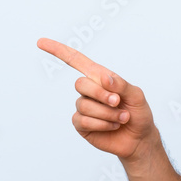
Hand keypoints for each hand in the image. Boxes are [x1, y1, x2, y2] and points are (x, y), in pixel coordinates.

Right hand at [37, 38, 155, 161]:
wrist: (140, 138)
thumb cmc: (139, 113)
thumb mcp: (136, 95)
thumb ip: (121, 84)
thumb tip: (104, 77)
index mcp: (100, 78)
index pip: (77, 61)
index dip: (59, 51)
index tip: (40, 42)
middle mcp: (89, 91)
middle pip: (80, 84)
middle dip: (101, 94)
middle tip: (117, 102)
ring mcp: (83, 108)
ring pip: (84, 105)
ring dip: (107, 113)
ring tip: (122, 118)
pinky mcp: (82, 125)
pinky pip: (84, 121)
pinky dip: (102, 124)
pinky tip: (113, 126)